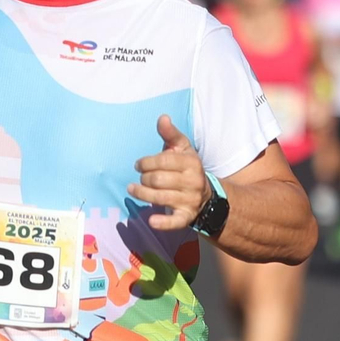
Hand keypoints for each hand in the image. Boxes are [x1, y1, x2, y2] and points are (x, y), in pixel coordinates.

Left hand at [128, 114, 211, 230]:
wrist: (207, 195)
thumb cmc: (187, 168)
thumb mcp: (182, 149)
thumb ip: (170, 134)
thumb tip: (162, 117)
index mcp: (192, 163)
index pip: (164, 161)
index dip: (146, 162)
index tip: (138, 164)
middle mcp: (193, 181)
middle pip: (158, 179)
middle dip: (144, 178)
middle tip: (140, 177)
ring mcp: (190, 200)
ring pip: (160, 197)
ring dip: (142, 193)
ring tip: (132, 189)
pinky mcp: (187, 217)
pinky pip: (175, 221)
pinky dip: (163, 222)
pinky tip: (152, 220)